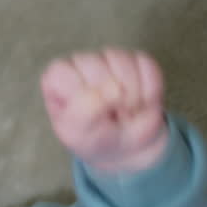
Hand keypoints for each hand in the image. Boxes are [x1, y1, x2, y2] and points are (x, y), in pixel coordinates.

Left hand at [41, 48, 166, 172]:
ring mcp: (110, 58)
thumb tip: (112, 88)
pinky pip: (147, 68)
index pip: (61, 72)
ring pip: (123, 63)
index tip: (86, 117)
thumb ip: (85, 111)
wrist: (128, 148)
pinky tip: (141, 104)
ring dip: (131, 98)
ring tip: (125, 112)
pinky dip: (148, 93)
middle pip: (95, 66)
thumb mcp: (79, 134)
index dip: (79, 97)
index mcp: (57, 78)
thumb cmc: (95, 139)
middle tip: (109, 118)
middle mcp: (81, 62)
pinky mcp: (138, 60)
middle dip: (108, 100)